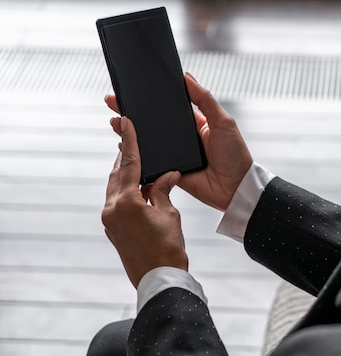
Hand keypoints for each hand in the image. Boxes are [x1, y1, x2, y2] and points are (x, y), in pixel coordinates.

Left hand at [102, 116, 187, 287]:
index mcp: (127, 202)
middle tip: (132, 139)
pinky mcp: (112, 228)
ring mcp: (109, 220)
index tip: (125, 123)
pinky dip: (126, 190)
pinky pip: (116, 201)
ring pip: (114, 187)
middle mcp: (112, 209)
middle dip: (126, 157)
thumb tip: (167, 175)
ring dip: (126, 175)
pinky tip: (140, 189)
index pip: (130, 164)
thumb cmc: (168, 248)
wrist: (159, 278)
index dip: (130, 141)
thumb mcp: (169, 214)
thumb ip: (163, 190)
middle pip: (117, 174)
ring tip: (139, 164)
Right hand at [105, 72, 252, 210]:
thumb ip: (205, 99)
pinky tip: (122, 146)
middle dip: (132, 112)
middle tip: (113, 100)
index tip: (134, 88)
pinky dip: (135, 155)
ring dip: (130, 132)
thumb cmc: (234, 154)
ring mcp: (174, 155)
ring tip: (114, 121)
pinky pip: (149, 162)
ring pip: (147, 141)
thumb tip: (187, 76)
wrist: (235, 187)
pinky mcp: (169, 172)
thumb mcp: (223, 121)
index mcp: (194, 123)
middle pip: (152, 123)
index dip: (151, 98)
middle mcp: (182, 138)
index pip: (168, 107)